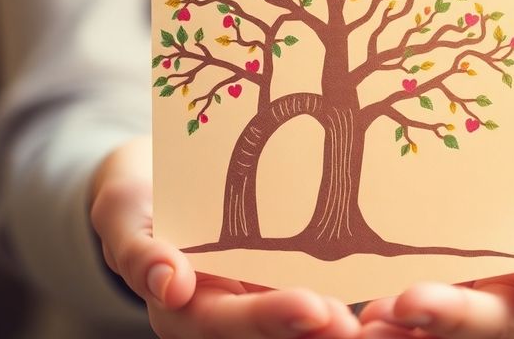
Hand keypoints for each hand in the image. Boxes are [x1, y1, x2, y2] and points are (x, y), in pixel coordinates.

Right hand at [90, 136, 359, 338]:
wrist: (157, 189)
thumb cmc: (137, 200)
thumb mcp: (121, 214)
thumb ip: (137, 249)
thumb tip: (168, 284)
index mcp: (184, 309)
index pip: (226, 322)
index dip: (269, 319)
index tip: (310, 308)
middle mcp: (224, 318)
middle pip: (272, 333)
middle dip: (315, 330)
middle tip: (356, 322)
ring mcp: (255, 306)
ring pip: (300, 327)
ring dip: (336, 328)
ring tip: (379, 322)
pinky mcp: (283, 287)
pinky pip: (316, 307)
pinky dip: (349, 309)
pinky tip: (392, 300)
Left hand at [358, 140, 513, 338]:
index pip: (493, 315)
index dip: (453, 315)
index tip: (413, 301)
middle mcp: (501, 317)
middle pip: (454, 333)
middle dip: (412, 327)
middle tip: (374, 313)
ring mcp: (470, 312)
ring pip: (428, 333)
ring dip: (392, 332)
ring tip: (352, 323)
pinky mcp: (443, 300)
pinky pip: (412, 318)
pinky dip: (384, 318)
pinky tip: (348, 313)